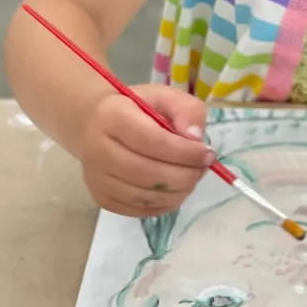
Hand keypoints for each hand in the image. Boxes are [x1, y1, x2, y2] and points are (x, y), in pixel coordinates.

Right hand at [79, 84, 212, 217]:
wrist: (97, 125)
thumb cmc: (139, 109)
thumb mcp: (166, 97)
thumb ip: (187, 110)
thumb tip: (196, 139)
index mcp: (113, 117)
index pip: (153, 141)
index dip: (185, 152)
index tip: (208, 154)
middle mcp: (98, 150)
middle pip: (147, 173)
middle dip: (185, 175)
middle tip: (203, 169)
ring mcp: (97, 178)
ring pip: (144, 196)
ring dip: (178, 192)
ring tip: (192, 178)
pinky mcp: (102, 198)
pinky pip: (138, 210)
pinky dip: (164, 205)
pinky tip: (177, 190)